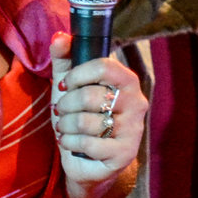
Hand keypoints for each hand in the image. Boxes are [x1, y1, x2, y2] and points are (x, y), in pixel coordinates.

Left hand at [50, 35, 147, 195]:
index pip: (104, 66)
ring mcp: (133, 130)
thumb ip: (65, 59)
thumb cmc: (81, 117)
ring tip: (64, 128)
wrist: (89, 160)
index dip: (78, 74)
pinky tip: (70, 142)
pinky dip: (70, 143)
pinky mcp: (125, 153)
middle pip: (90, 95)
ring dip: (65, 125)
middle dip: (65, 104)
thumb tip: (60, 36)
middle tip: (61, 111)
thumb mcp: (70, 86)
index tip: (66, 84)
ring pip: (86, 121)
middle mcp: (137, 103)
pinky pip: (89, 143)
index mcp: (127, 82)